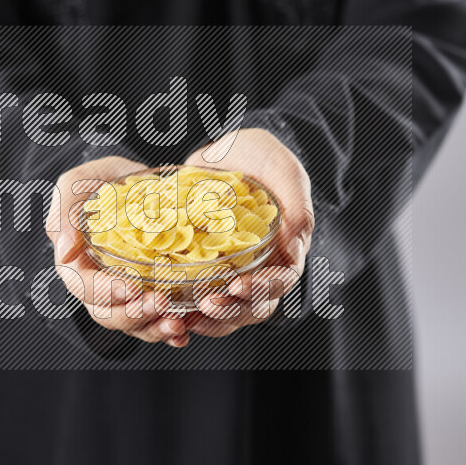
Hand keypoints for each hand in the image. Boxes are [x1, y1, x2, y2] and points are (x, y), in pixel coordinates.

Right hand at [46, 156, 190, 347]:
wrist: (133, 181)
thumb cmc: (98, 183)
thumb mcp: (75, 187)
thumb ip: (64, 214)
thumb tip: (64, 252)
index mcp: (76, 265)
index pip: (86, 288)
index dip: (108, 293)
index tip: (133, 287)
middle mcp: (99, 286)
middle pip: (110, 315)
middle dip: (135, 315)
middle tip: (162, 304)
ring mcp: (125, 294)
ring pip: (134, 324)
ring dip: (155, 329)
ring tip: (177, 325)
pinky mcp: (149, 295)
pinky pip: (156, 321)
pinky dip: (169, 332)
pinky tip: (184, 332)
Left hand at [181, 128, 313, 337]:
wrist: (224, 147)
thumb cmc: (260, 155)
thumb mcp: (283, 170)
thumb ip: (298, 207)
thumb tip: (298, 252)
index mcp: (285, 248)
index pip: (281, 281)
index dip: (262, 289)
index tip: (237, 287)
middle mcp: (261, 265)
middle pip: (255, 306)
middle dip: (232, 311)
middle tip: (206, 304)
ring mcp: (232, 268)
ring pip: (228, 308)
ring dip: (209, 318)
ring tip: (185, 315)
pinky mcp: (204, 265)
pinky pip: (198, 294)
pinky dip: (185, 304)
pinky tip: (167, 305)